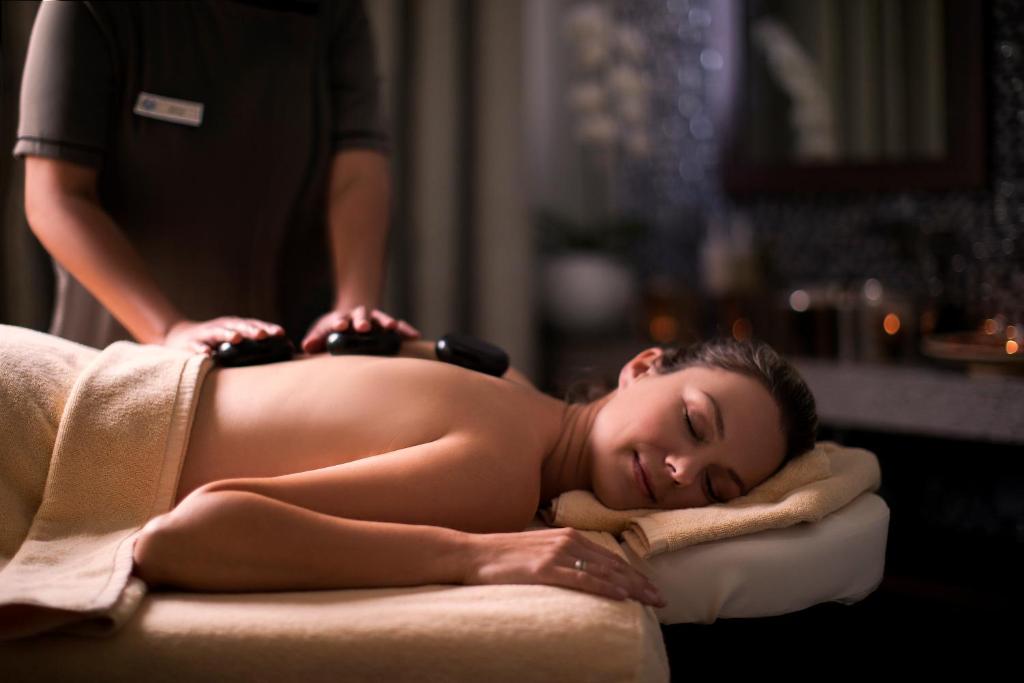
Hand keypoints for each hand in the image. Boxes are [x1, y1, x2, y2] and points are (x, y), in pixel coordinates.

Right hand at [163, 317, 285, 355]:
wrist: (180, 337)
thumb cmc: (216, 342)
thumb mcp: (235, 340)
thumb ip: (255, 344)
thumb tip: (287, 352)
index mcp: (235, 326)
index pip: (254, 325)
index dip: (267, 328)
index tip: (281, 333)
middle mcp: (222, 327)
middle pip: (239, 327)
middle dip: (251, 330)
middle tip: (263, 335)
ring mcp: (206, 334)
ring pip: (218, 333)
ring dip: (228, 335)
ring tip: (237, 339)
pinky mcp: (190, 344)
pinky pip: (196, 347)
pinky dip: (200, 349)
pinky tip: (207, 354)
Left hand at [301, 305, 420, 353]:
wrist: (350, 318)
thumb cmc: (332, 331)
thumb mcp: (321, 333)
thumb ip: (314, 340)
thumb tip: (306, 347)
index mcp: (341, 319)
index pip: (339, 319)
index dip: (339, 322)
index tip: (340, 327)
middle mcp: (358, 316)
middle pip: (360, 315)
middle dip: (362, 321)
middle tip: (363, 327)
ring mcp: (374, 320)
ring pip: (380, 317)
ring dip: (386, 321)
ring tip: (392, 328)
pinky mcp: (387, 325)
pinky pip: (399, 326)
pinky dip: (405, 329)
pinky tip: (414, 336)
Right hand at [462, 527, 666, 607]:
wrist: (472, 554)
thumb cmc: (502, 557)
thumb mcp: (538, 550)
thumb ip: (560, 557)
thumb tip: (578, 574)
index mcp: (568, 536)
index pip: (609, 557)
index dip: (633, 573)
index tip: (650, 587)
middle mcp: (568, 541)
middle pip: (613, 565)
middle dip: (640, 583)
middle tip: (660, 599)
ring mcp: (557, 554)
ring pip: (603, 572)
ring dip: (631, 587)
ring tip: (649, 600)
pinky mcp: (545, 568)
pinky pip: (582, 579)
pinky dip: (604, 587)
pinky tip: (620, 596)